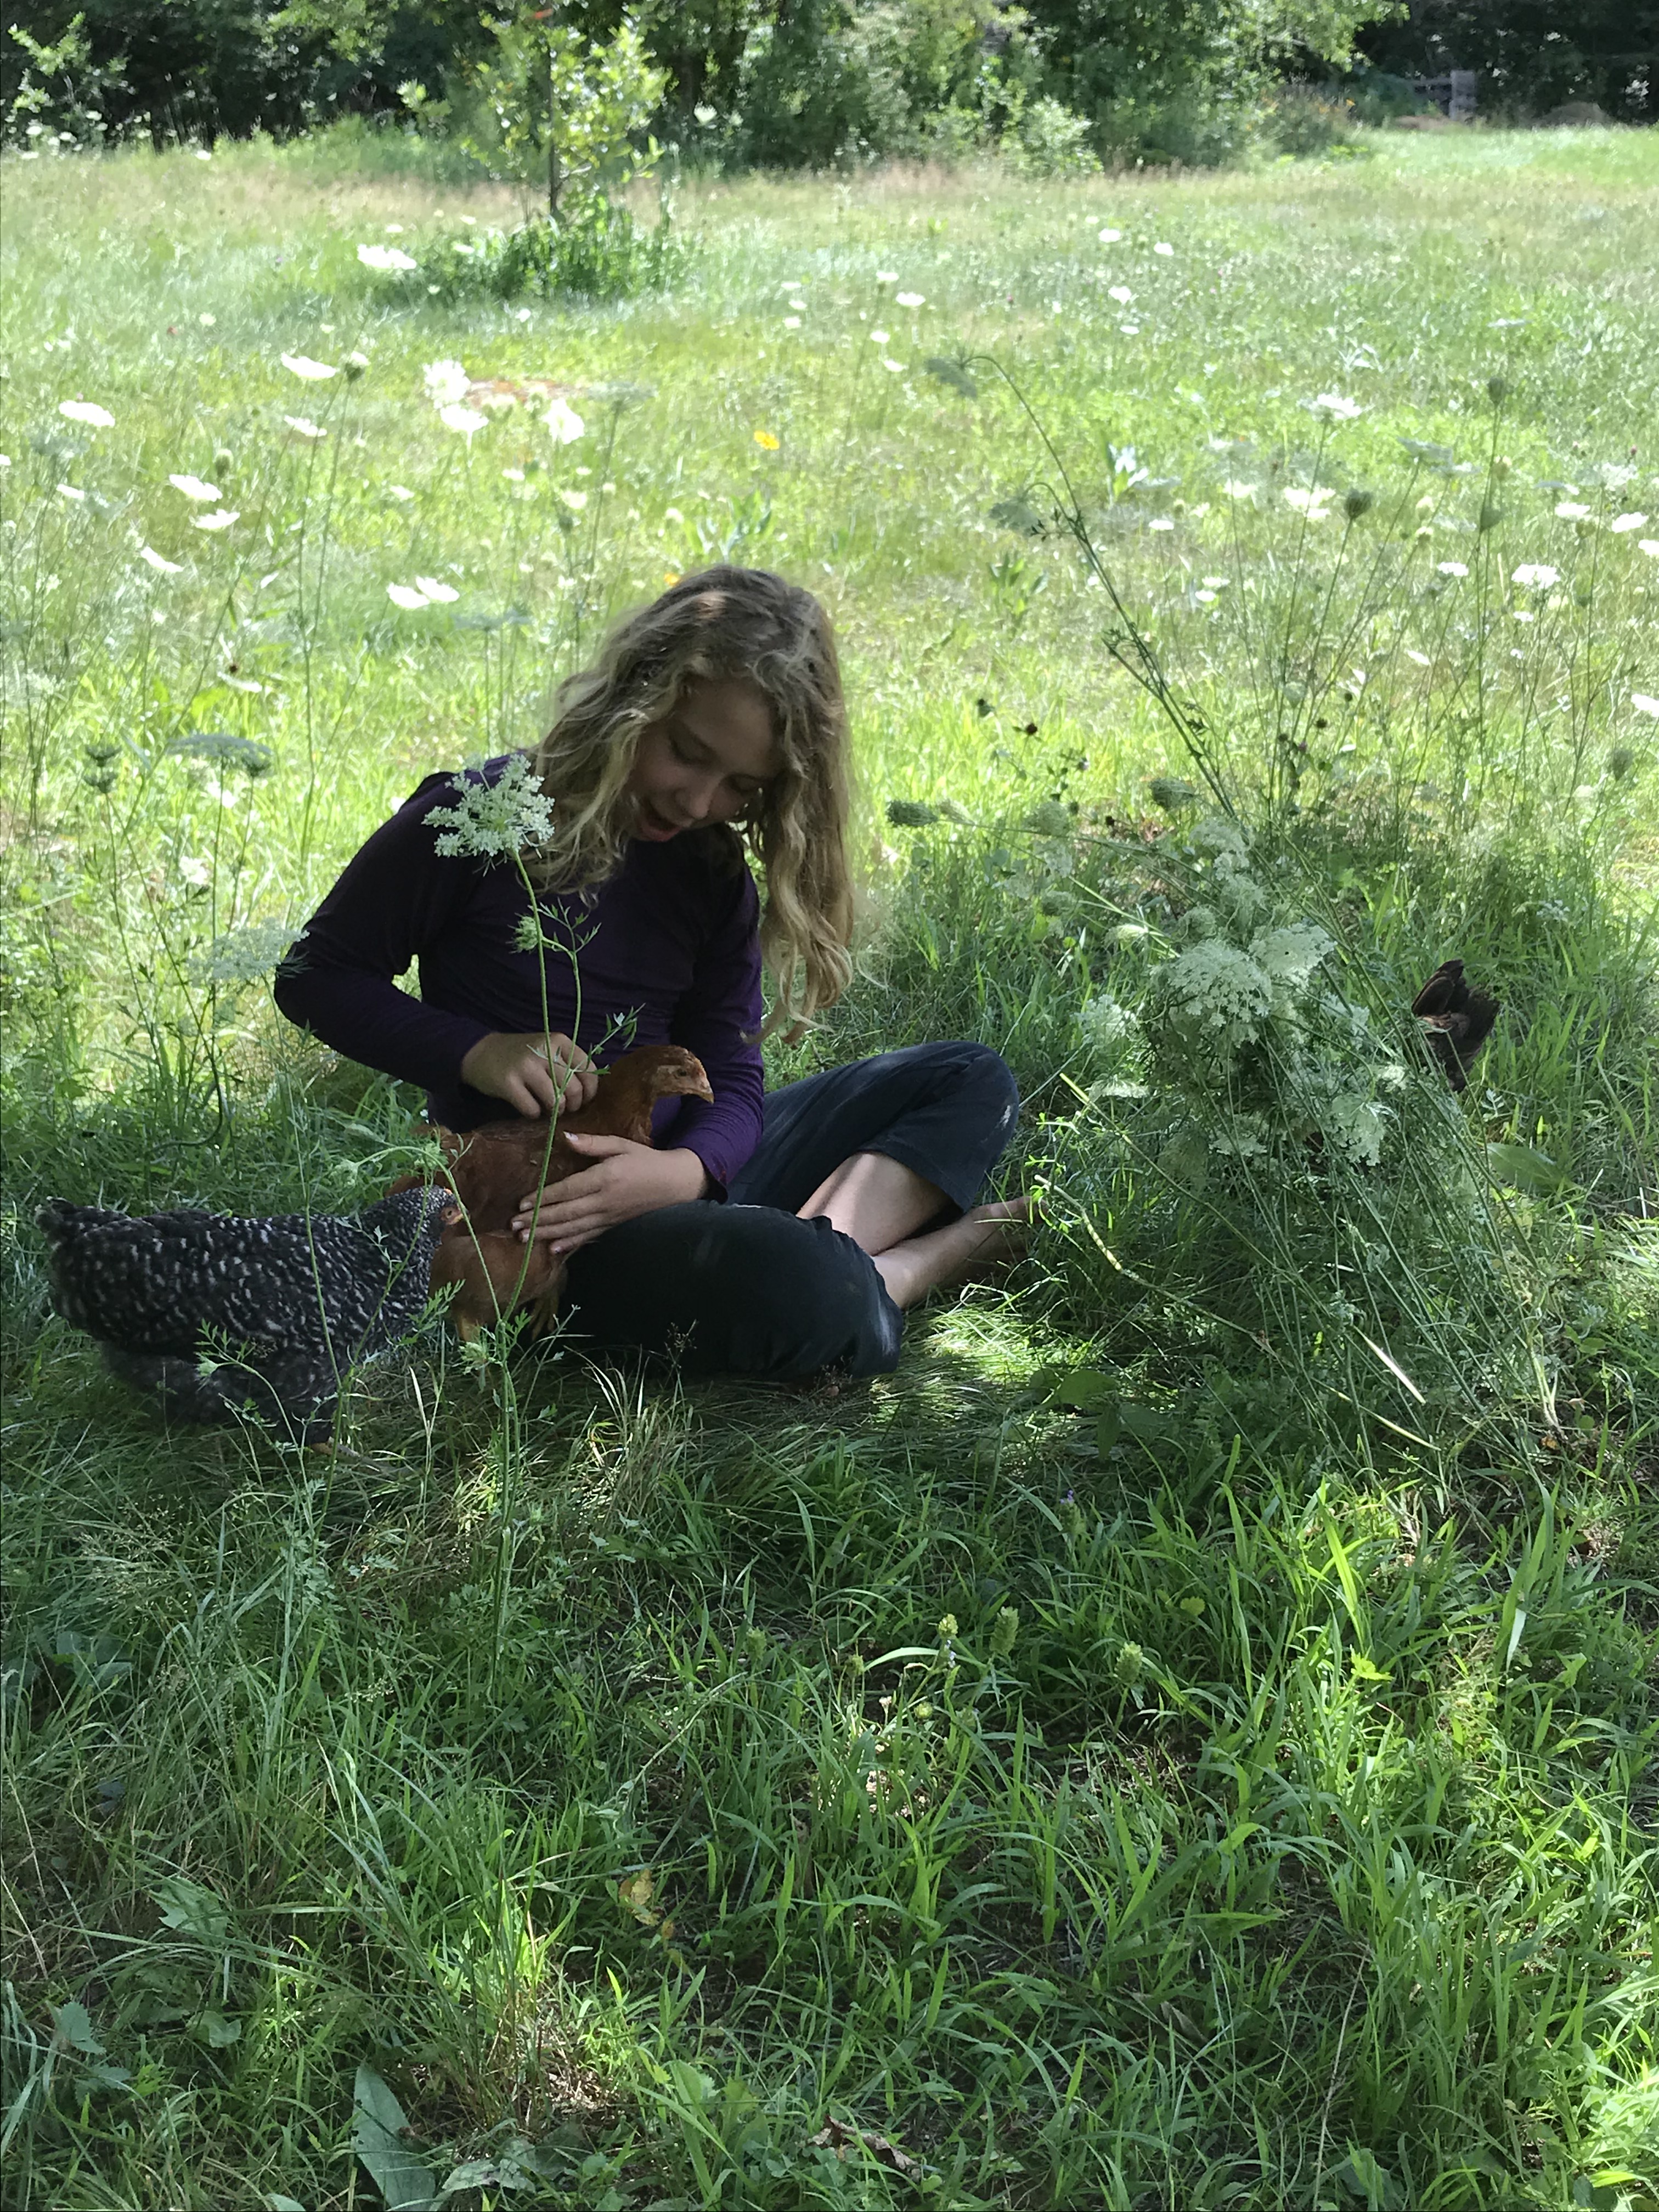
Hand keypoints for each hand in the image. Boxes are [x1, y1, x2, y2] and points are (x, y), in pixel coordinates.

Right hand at [459, 1030, 597, 1118]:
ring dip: (554, 1112)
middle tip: (564, 1108)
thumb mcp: (547, 1050)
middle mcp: (544, 1051)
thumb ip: (568, 1064)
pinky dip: (533, 1114)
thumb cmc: (520, 1055)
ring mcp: (525, 1067)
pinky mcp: (508, 1083)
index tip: (582, 1100)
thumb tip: (589, 1093)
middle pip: (573, 1089)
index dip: (589, 1091)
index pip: (588, 1070)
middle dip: (572, 1105)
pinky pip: (532, 1109)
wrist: (480, 1052)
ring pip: (555, 1101)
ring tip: (547, 1109)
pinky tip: (528, 1108)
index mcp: (559, 1041)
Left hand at [511, 1138, 708, 1252]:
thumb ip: (593, 1143)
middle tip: (513, 1225)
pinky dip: (570, 1244)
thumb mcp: (621, 1145)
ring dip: (547, 1234)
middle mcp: (604, 1201)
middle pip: (565, 1213)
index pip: (568, 1190)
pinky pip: (588, 1237)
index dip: (543, 1198)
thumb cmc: (645, 1160)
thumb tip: (564, 1137)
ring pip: (573, 1228)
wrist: (675, 1184)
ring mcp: (608, 1217)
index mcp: (604, 1178)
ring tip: (524, 1238)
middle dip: (538, 1220)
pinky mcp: (612, 1226)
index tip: (522, 1203)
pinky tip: (554, 1249)